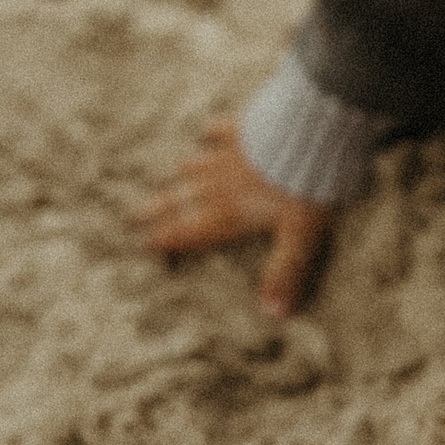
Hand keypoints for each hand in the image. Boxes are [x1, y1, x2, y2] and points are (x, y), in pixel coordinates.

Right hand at [135, 118, 333, 318]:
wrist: (313, 137)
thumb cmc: (307, 190)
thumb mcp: (300, 238)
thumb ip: (284, 274)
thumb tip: (274, 315)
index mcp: (228, 215)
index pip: (189, 232)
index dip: (167, 239)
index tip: (144, 243)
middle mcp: (220, 187)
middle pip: (182, 200)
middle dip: (158, 209)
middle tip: (131, 213)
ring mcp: (230, 156)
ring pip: (197, 166)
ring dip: (183, 172)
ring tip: (172, 174)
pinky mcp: (245, 129)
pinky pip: (222, 131)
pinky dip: (212, 133)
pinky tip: (206, 131)